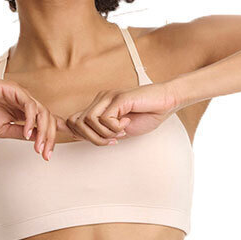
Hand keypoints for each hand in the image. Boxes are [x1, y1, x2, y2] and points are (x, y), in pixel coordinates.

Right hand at [0, 73, 66, 160]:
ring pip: (42, 112)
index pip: (42, 123)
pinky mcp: (14, 89)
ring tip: (38, 147)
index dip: (51, 135)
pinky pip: (29, 105)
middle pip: (47, 119)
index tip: (50, 153)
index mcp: (21, 113)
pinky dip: (30, 120)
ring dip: (43, 131)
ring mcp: (20, 96)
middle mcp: (24, 103)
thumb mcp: (1, 130)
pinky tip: (26, 132)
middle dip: (49, 138)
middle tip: (46, 154)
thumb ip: (19, 133)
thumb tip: (37, 139)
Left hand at [65, 82, 180, 145]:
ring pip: (87, 120)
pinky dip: (115, 127)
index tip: (99, 142)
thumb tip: (78, 137)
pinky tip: (127, 124)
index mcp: (99, 106)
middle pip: (76, 123)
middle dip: (91, 138)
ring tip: (120, 133)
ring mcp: (108, 97)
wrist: (167, 101)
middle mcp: (100, 100)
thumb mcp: (119, 129)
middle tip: (111, 141)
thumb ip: (102, 132)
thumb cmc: (147, 114)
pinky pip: (104, 118)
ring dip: (103, 134)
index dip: (78, 134)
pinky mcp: (118, 98)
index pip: (73, 120)